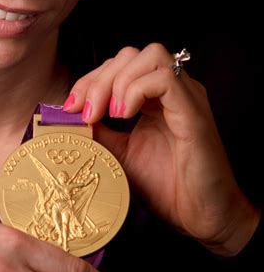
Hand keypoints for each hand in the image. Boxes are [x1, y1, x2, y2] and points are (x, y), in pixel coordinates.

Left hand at [63, 43, 259, 253]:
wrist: (202, 217)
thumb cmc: (168, 187)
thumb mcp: (120, 154)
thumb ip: (99, 131)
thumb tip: (69, 116)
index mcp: (154, 98)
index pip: (119, 66)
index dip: (90, 80)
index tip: (71, 108)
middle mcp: (172, 91)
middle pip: (131, 55)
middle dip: (99, 78)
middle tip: (85, 113)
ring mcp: (186, 97)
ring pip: (150, 55)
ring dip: (117, 81)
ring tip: (108, 115)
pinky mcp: (194, 111)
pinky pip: (165, 79)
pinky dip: (136, 91)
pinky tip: (124, 116)